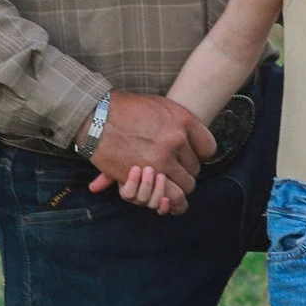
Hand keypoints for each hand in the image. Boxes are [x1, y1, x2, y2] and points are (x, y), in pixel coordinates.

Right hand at [82, 93, 215, 214]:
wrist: (97, 117)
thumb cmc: (129, 109)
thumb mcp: (161, 106)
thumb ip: (181, 124)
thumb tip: (199, 144)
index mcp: (183, 121)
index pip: (208, 148)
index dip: (200, 154)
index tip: (191, 154)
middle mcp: (176, 140)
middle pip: (195, 168)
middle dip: (186, 170)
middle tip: (174, 167)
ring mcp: (161, 159)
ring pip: (185, 185)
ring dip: (177, 185)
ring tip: (166, 180)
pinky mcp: (145, 176)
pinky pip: (170, 195)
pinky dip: (170, 199)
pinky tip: (164, 192)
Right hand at [100, 164, 181, 214]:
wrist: (161, 153)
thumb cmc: (139, 156)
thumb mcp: (124, 161)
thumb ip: (110, 173)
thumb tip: (92, 188)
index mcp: (129, 189)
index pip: (127, 193)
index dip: (132, 183)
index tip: (136, 168)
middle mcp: (140, 197)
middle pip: (141, 199)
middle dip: (146, 184)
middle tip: (150, 169)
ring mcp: (153, 200)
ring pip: (153, 204)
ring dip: (157, 191)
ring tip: (161, 176)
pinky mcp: (167, 201)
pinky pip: (165, 210)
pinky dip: (165, 206)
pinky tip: (167, 198)